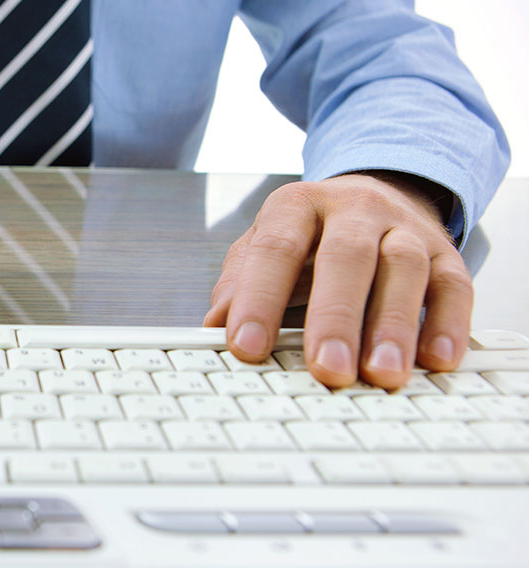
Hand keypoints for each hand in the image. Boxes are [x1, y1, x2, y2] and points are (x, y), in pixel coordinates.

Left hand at [203, 173, 471, 388]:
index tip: (246, 347)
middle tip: (327, 369)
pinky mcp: (446, 253)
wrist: (376, 194)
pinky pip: (454, 286)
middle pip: (346, 257)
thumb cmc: (309, 236)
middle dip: (335, 317)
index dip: (258, 299)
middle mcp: (354, 210)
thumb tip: (214, 326)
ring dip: (394, 326)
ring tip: (381, 375)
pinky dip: (447, 325)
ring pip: (404, 269)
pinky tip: (435, 361)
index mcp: (297, 206)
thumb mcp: (263, 246)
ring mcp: (404, 229)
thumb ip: (239, 283)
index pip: (275, 250)